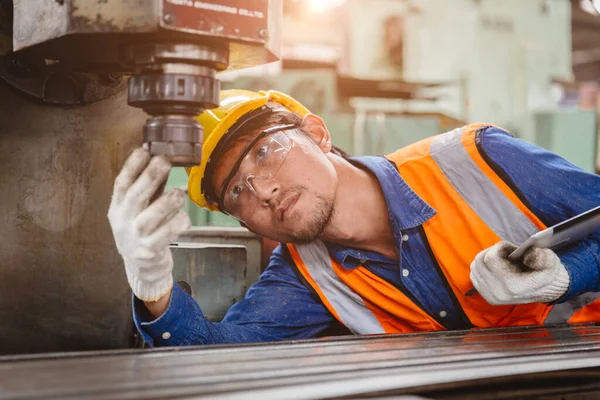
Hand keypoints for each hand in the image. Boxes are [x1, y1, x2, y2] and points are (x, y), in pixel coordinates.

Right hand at [108, 149, 190, 301]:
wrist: (142, 268)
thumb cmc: (144, 230)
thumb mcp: (140, 209)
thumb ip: (150, 187)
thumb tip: (162, 159)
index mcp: (118, 207)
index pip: (121, 184)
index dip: (131, 167)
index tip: (144, 150)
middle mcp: (124, 221)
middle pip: (134, 196)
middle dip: (149, 177)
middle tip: (164, 161)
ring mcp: (136, 237)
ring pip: (150, 217)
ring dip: (167, 202)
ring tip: (179, 193)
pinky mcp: (150, 251)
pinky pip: (165, 235)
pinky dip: (177, 224)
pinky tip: (184, 218)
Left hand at [470, 241, 568, 304]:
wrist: (549, 289)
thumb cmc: (548, 273)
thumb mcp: (550, 261)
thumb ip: (540, 256)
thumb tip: (526, 256)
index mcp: (512, 286)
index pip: (490, 258)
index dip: (499, 247)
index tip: (511, 247)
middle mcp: (498, 293)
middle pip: (479, 262)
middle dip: (491, 251)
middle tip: (505, 251)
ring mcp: (491, 296)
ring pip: (475, 268)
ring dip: (485, 258)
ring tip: (501, 259)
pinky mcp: (487, 297)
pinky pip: (474, 276)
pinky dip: (481, 268)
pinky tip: (495, 266)